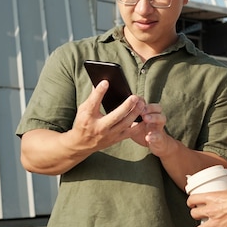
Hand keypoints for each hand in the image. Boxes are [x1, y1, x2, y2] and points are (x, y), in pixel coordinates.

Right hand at [21, 80, 146, 174]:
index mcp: (88, 117)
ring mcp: (109, 135)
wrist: (81, 144)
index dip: (99, 92)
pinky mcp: (116, 139)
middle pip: (115, 116)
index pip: (93, 103)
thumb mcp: (83, 109)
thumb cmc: (83, 122)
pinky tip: (145, 116)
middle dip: (126, 106)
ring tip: (141, 103)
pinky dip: (139, 124)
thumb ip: (93, 96)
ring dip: (135, 113)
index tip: (106, 82)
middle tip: (134, 96)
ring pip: (125, 124)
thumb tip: (101, 81)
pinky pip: (131, 132)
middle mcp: (99, 127)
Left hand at [130, 103, 170, 156]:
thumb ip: (128, 116)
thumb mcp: (134, 123)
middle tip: (141, 109)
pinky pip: (159, 136)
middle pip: (158, 108)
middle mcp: (156, 118)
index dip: (142, 101)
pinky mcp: (161, 139)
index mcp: (149, 113)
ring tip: (146, 118)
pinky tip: (148, 137)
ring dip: (154, 117)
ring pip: (162, 118)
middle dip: (149, 107)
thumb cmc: (143, 131)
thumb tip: (115, 109)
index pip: (148, 103)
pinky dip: (154, 136)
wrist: (157, 144)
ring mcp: (159, 127)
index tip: (133, 101)